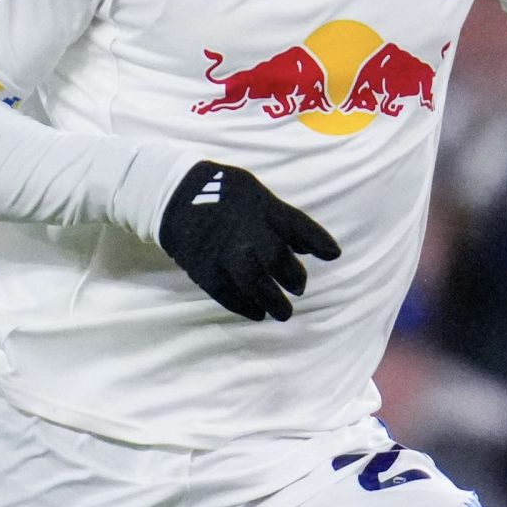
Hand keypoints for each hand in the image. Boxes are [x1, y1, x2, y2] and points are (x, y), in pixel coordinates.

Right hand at [158, 161, 340, 320]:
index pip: (295, 223)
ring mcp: (221, 249)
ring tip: (283, 313)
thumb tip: (311, 248)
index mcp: (259, 205)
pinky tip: (257, 313)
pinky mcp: (203, 267)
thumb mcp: (256, 195)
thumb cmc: (223, 193)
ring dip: (271, 300)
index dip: (318, 239)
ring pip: (251, 279)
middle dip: (292, 276)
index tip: (333, 254)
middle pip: (274, 255)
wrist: (173, 193)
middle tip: (299, 288)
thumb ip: (283, 220)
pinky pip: (226, 292)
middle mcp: (242, 228)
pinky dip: (244, 306)